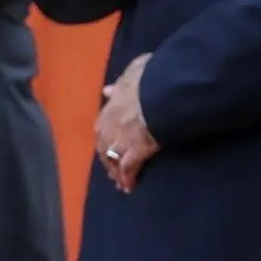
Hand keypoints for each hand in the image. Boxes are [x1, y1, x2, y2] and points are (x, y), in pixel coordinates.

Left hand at [96, 53, 160, 192]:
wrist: (158, 94)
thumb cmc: (148, 79)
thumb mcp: (132, 73)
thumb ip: (120, 83)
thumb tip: (107, 90)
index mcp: (109, 108)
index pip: (102, 126)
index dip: (105, 135)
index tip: (108, 142)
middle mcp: (108, 128)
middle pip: (103, 146)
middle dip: (106, 157)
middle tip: (110, 167)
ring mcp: (120, 142)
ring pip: (112, 161)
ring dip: (114, 171)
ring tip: (118, 181)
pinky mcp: (134, 154)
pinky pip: (127, 171)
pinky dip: (127, 180)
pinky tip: (128, 187)